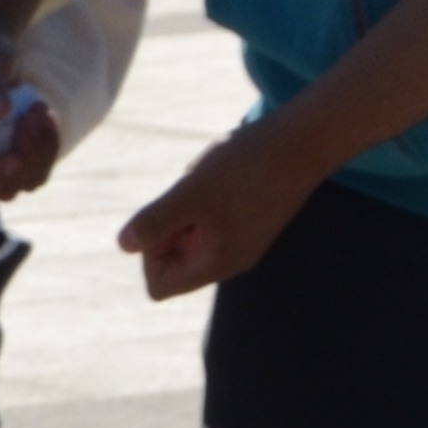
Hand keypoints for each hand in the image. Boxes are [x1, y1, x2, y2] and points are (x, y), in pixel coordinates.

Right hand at [0, 21, 62, 203]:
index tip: (10, 159)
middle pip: (0, 190)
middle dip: (26, 160)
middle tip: (33, 117)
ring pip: (24, 181)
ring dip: (41, 151)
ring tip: (39, 110)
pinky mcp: (13, 156)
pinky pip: (38, 167)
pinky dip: (49, 144)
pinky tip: (45, 115)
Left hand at [116, 122, 326, 301]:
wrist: (304, 140)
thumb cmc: (246, 167)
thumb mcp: (191, 193)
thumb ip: (155, 222)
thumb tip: (124, 246)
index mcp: (215, 264)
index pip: (159, 287)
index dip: (149, 255)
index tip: (169, 219)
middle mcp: (229, 260)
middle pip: (172, 262)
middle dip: (168, 227)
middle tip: (191, 195)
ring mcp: (240, 241)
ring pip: (188, 236)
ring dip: (185, 208)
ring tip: (209, 183)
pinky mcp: (248, 220)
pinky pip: (207, 219)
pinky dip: (202, 197)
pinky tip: (221, 175)